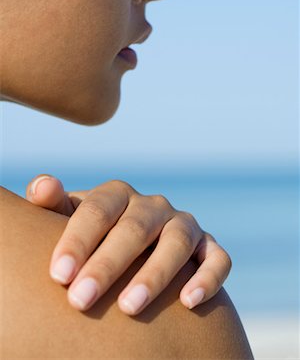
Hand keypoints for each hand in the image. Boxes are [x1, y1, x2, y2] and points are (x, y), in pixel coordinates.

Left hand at [26, 174, 230, 314]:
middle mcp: (153, 206)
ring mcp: (183, 224)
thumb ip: (53, 203)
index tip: (59, 276)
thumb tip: (41, 187)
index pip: (98, 210)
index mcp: (118, 195)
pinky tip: (189, 302)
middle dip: (107, 265)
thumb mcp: (69, 219)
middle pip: (134, 228)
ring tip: (128, 308)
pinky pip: (217, 258)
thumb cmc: (92, 238)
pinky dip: (208, 277)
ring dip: (155, 274)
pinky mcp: (209, 246)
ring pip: (177, 241)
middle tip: (81, 300)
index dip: (78, 240)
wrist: (132, 248)